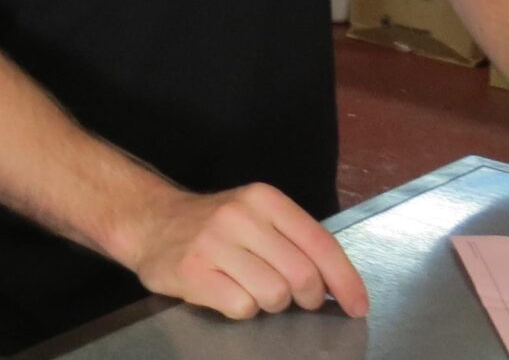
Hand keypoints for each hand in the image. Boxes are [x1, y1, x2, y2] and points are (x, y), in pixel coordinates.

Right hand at [119, 183, 367, 321]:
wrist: (150, 222)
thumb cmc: (216, 227)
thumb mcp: (258, 217)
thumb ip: (296, 242)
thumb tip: (340, 287)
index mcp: (264, 199)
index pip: (320, 244)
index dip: (345, 281)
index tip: (358, 307)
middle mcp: (240, 215)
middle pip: (302, 276)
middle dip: (306, 298)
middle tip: (294, 299)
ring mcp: (213, 242)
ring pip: (274, 295)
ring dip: (270, 304)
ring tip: (251, 289)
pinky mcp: (191, 270)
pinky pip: (241, 306)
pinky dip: (241, 309)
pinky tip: (226, 292)